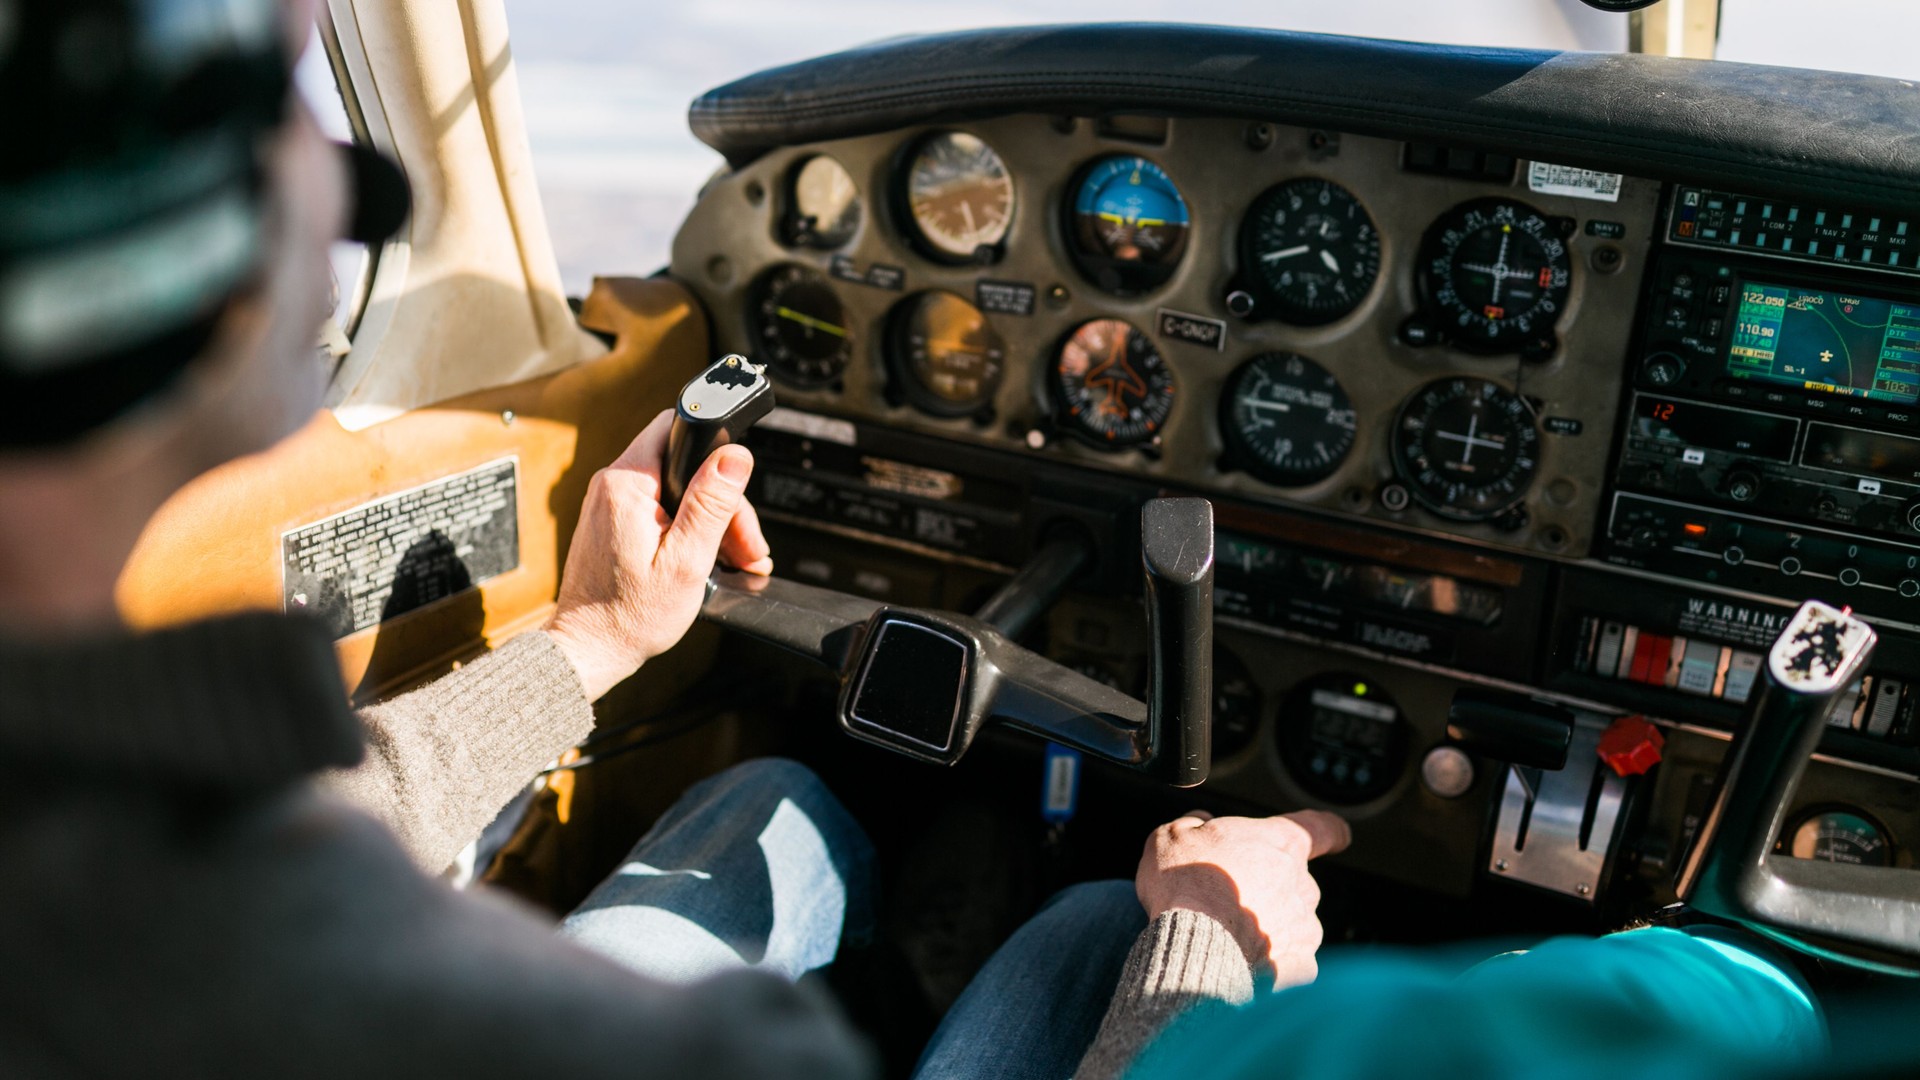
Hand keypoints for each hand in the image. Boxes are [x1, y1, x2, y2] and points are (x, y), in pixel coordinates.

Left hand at [545, 409, 773, 699]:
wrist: (590, 650)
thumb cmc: (630, 616)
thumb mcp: (686, 560)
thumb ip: (711, 504)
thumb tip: (735, 456)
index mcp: (627, 484)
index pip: (676, 428)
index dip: (715, 453)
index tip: (734, 492)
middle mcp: (611, 484)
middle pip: (684, 467)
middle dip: (722, 504)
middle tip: (745, 546)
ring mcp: (608, 502)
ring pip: (675, 489)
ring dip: (710, 521)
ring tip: (734, 560)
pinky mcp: (611, 520)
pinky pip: (659, 508)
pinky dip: (685, 530)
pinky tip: (705, 558)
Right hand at [1134, 809, 1350, 988]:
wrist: (1192, 949)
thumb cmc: (1184, 889)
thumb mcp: (1170, 838)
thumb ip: (1192, 823)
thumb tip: (1200, 822)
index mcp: (1280, 843)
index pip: (1323, 829)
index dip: (1330, 831)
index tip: (1335, 836)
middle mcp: (1302, 883)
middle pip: (1296, 881)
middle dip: (1271, 887)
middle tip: (1231, 897)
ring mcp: (1305, 927)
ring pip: (1293, 922)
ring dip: (1270, 926)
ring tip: (1228, 935)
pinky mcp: (1300, 966)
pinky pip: (1290, 961)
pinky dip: (1270, 963)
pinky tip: (1241, 963)